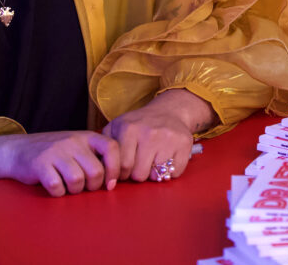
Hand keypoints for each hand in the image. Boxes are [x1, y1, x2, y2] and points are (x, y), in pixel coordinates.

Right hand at [0, 130, 119, 196]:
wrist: (17, 150)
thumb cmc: (53, 153)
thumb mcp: (76, 147)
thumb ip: (95, 157)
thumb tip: (116, 180)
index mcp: (86, 136)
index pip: (112, 148)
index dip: (115, 168)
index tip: (110, 184)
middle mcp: (72, 141)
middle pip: (96, 171)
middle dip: (93, 186)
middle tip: (84, 188)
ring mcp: (56, 152)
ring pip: (78, 181)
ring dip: (74, 191)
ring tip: (67, 187)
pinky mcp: (40, 164)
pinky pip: (57, 187)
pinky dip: (57, 193)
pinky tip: (54, 187)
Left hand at [102, 89, 216, 181]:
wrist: (169, 111)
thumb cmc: (139, 124)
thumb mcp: (117, 127)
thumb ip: (105, 146)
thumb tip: (102, 170)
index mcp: (128, 128)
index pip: (122, 166)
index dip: (123, 172)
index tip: (126, 167)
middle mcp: (149, 133)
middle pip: (139, 174)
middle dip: (138, 174)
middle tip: (140, 164)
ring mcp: (168, 139)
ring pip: (156, 176)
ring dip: (154, 173)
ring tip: (153, 160)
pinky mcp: (184, 144)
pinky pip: (174, 173)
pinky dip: (171, 171)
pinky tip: (167, 158)